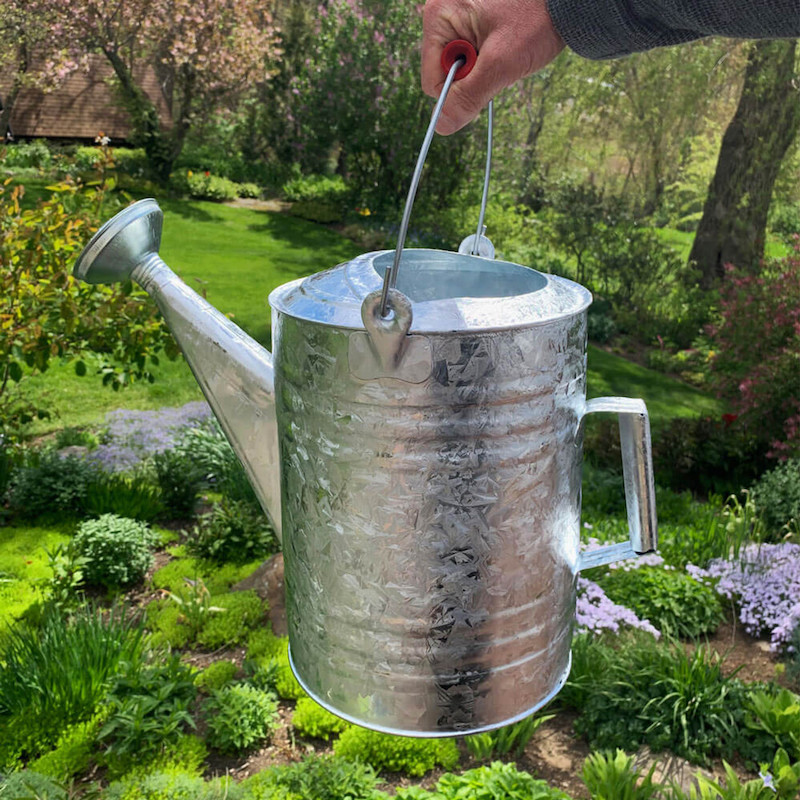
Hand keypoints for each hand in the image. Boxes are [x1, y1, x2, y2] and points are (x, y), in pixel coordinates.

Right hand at [421, 0, 564, 133]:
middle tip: (500, 58)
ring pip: (461, 67)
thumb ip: (468, 97)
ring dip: (484, 68)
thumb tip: (440, 126)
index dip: (458, 92)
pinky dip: (491, 57)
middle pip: (446, 73)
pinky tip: (507, 43)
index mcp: (439, 16)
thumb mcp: (501, 64)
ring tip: (507, 47)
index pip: (432, 81)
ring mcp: (458, 16)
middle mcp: (443, 13)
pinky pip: (472, 54)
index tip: (486, 77)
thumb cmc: (537, 18)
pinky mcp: (472, 20)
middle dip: (474, 76)